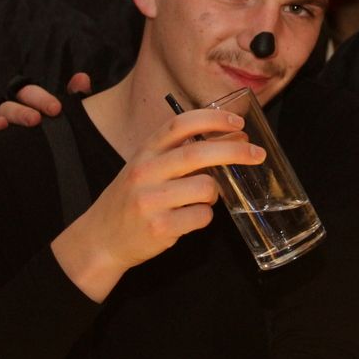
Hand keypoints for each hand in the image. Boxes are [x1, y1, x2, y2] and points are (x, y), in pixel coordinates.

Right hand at [0, 73, 92, 130]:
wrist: (45, 167)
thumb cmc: (57, 135)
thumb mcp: (69, 116)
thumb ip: (76, 97)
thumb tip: (82, 78)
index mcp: (30, 102)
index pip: (29, 92)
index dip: (41, 98)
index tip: (56, 109)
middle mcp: (13, 109)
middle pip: (13, 100)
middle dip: (24, 109)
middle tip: (36, 120)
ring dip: (9, 116)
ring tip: (12, 124)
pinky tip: (0, 128)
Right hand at [51, 108, 264, 301]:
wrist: (100, 239)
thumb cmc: (133, 198)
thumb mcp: (149, 167)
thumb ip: (182, 152)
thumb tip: (232, 139)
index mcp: (146, 151)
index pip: (181, 123)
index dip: (213, 119)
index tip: (238, 123)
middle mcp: (146, 171)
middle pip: (198, 153)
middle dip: (235, 151)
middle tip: (258, 154)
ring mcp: (151, 200)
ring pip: (206, 187)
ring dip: (214, 193)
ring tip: (202, 199)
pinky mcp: (159, 227)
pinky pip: (202, 217)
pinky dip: (204, 217)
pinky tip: (189, 218)